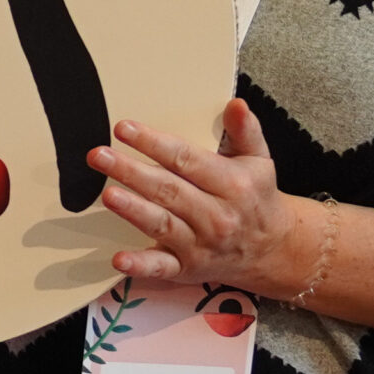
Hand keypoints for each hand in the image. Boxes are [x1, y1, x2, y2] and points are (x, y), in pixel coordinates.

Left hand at [93, 99, 313, 290]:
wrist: (273, 250)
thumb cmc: (256, 197)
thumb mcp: (259, 160)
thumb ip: (245, 131)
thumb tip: (236, 105)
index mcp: (233, 184)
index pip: (186, 159)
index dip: (153, 143)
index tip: (124, 129)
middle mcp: (216, 216)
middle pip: (168, 190)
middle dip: (131, 172)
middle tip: (99, 156)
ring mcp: (200, 244)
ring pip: (161, 225)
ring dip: (133, 210)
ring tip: (108, 194)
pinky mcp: (187, 268)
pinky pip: (161, 268)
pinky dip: (140, 266)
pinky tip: (119, 259)